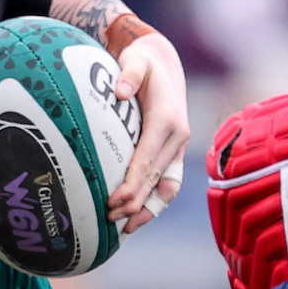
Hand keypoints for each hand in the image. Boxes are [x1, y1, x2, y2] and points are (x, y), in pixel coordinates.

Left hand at [107, 32, 187, 233]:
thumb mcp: (135, 60)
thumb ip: (128, 74)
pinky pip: (167, 182)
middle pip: (156, 178)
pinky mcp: (174, 152)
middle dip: (135, 202)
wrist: (163, 61)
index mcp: (167, 119)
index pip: (148, 159)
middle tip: (109, 219)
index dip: (132, 183)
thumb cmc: (143, 62)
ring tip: (126, 228)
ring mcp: (178, 146)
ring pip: (167, 186)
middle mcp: (177, 136)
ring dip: (148, 209)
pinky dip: (154, 201)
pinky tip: (137, 216)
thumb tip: (119, 91)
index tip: (114, 201)